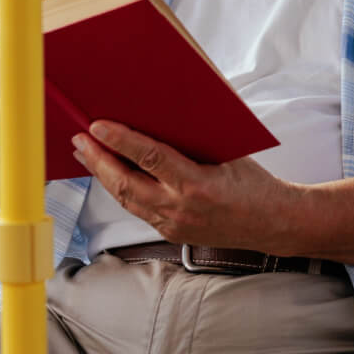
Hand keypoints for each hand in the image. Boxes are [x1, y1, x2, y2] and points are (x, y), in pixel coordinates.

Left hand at [71, 120, 300, 249]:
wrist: (272, 223)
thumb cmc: (255, 185)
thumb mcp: (229, 155)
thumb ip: (194, 143)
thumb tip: (160, 120)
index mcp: (198, 185)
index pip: (149, 158)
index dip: (120, 141)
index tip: (98, 126)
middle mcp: (181, 208)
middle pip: (126, 183)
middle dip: (98, 160)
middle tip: (80, 139)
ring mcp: (173, 224)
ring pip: (126, 199)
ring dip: (103, 176)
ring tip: (87, 155)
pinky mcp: (170, 233)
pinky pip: (138, 209)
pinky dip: (121, 190)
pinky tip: (113, 177)